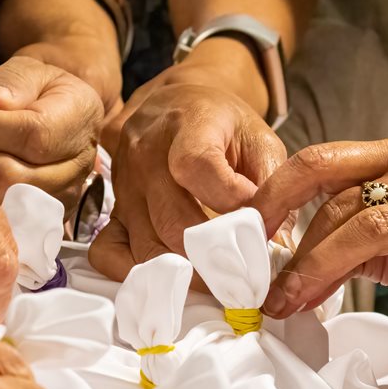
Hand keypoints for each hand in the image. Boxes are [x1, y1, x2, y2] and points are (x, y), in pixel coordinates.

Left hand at [0, 56, 103, 212]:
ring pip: (4, 202)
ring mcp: (65, 197)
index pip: (32, 134)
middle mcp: (79, 164)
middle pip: (14, 177)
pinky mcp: (45, 219)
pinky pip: (3, 218)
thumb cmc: (37, 88)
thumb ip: (9, 84)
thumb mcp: (27, 70)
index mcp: (81, 117)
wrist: (57, 115)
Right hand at [90, 83, 285, 280]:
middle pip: (173, 221)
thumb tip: (278, 243)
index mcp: (188, 125)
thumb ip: (274, 185)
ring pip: (148, 246)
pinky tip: (170, 276)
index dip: (230, 201)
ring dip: (185, 274)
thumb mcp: (259, 139)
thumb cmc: (222, 125)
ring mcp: (125, 185)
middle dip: (213, 258)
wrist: (175, 105)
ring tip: (216, 283)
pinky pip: (109, 252)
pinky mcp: (114, 209)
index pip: (197, 167)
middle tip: (242, 277)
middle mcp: (147, 153)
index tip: (255, 219)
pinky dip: (137, 273)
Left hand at [252, 138, 387, 356]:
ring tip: (279, 299)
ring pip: (343, 212)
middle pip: (318, 171)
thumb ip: (335, 247)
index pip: (314, 161)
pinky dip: (333, 269)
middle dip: (272, 217)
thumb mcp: (382, 247)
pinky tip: (314, 298)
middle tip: (245, 263)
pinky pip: (375, 238)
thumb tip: (280, 276)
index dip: (270, 194)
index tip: (240, 233)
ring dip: (303, 261)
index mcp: (387, 158)